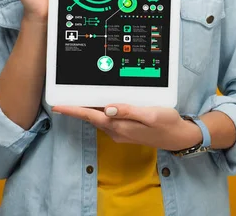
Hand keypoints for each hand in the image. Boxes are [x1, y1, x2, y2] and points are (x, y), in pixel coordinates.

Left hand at [52, 104, 202, 150]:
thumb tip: (107, 109)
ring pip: (99, 119)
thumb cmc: (166, 124)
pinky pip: (108, 121)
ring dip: (89, 110)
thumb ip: (128, 111)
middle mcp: (117, 131)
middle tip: (64, 97)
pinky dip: (101, 112)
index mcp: (119, 126)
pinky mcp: (127, 131)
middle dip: (77, 109)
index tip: (57, 107)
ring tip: (78, 98)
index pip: (91, 116)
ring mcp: (121, 133)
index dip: (73, 110)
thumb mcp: (150, 114)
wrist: (178, 137)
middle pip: (92, 117)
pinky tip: (103, 104)